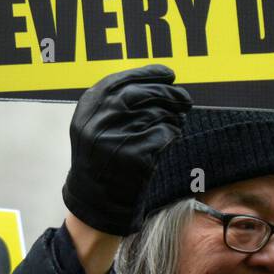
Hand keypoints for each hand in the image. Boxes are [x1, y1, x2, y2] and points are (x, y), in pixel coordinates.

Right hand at [62, 64, 190, 235]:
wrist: (97, 199)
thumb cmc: (104, 157)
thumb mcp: (97, 125)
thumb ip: (117, 102)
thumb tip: (160, 79)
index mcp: (87, 109)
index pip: (120, 80)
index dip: (147, 74)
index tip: (168, 74)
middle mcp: (97, 122)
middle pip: (141, 94)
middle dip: (168, 92)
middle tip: (185, 98)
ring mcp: (114, 139)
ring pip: (156, 114)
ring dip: (173, 115)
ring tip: (178, 119)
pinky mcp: (134, 157)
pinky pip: (163, 135)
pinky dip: (172, 134)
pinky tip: (171, 137)